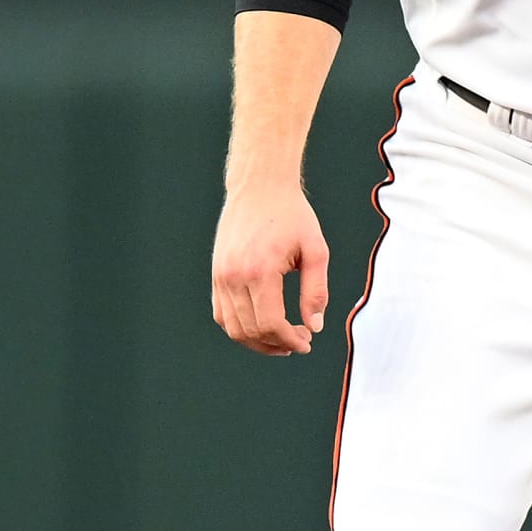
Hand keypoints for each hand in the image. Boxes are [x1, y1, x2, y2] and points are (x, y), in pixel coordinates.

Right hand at [212, 180, 329, 356]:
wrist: (259, 186)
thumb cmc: (292, 215)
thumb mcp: (316, 250)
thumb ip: (316, 291)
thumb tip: (315, 327)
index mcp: (261, 270)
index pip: (271, 323)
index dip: (290, 340)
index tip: (307, 342)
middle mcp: (234, 276)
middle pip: (252, 330)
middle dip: (278, 344)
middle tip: (301, 340)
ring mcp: (221, 276)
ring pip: (233, 328)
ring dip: (258, 342)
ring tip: (282, 340)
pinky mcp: (215, 274)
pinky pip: (221, 314)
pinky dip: (240, 328)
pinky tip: (261, 327)